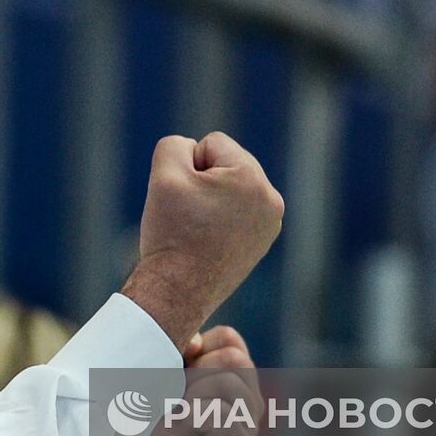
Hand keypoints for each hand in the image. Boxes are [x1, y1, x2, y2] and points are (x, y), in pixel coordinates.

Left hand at [118, 326, 260, 435]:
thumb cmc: (145, 404)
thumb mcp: (167, 361)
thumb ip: (185, 342)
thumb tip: (194, 345)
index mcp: (235, 375)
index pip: (229, 338)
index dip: (198, 347)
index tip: (178, 370)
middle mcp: (249, 398)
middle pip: (234, 358)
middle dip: (197, 372)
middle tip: (177, 397)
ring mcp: (248, 423)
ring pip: (229, 381)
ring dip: (193, 394)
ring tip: (178, 414)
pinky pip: (222, 412)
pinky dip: (193, 416)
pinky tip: (182, 430)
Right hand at [123, 133, 283, 348]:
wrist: (177, 291)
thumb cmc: (171, 233)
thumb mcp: (164, 175)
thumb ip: (175, 145)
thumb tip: (193, 151)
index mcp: (251, 178)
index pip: (212, 144)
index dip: (188, 166)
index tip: (184, 199)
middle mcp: (270, 199)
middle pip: (226, 165)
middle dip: (204, 182)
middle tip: (190, 215)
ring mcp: (270, 222)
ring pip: (232, 188)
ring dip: (212, 199)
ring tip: (199, 229)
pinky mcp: (263, 241)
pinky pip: (238, 211)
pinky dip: (221, 219)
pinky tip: (209, 240)